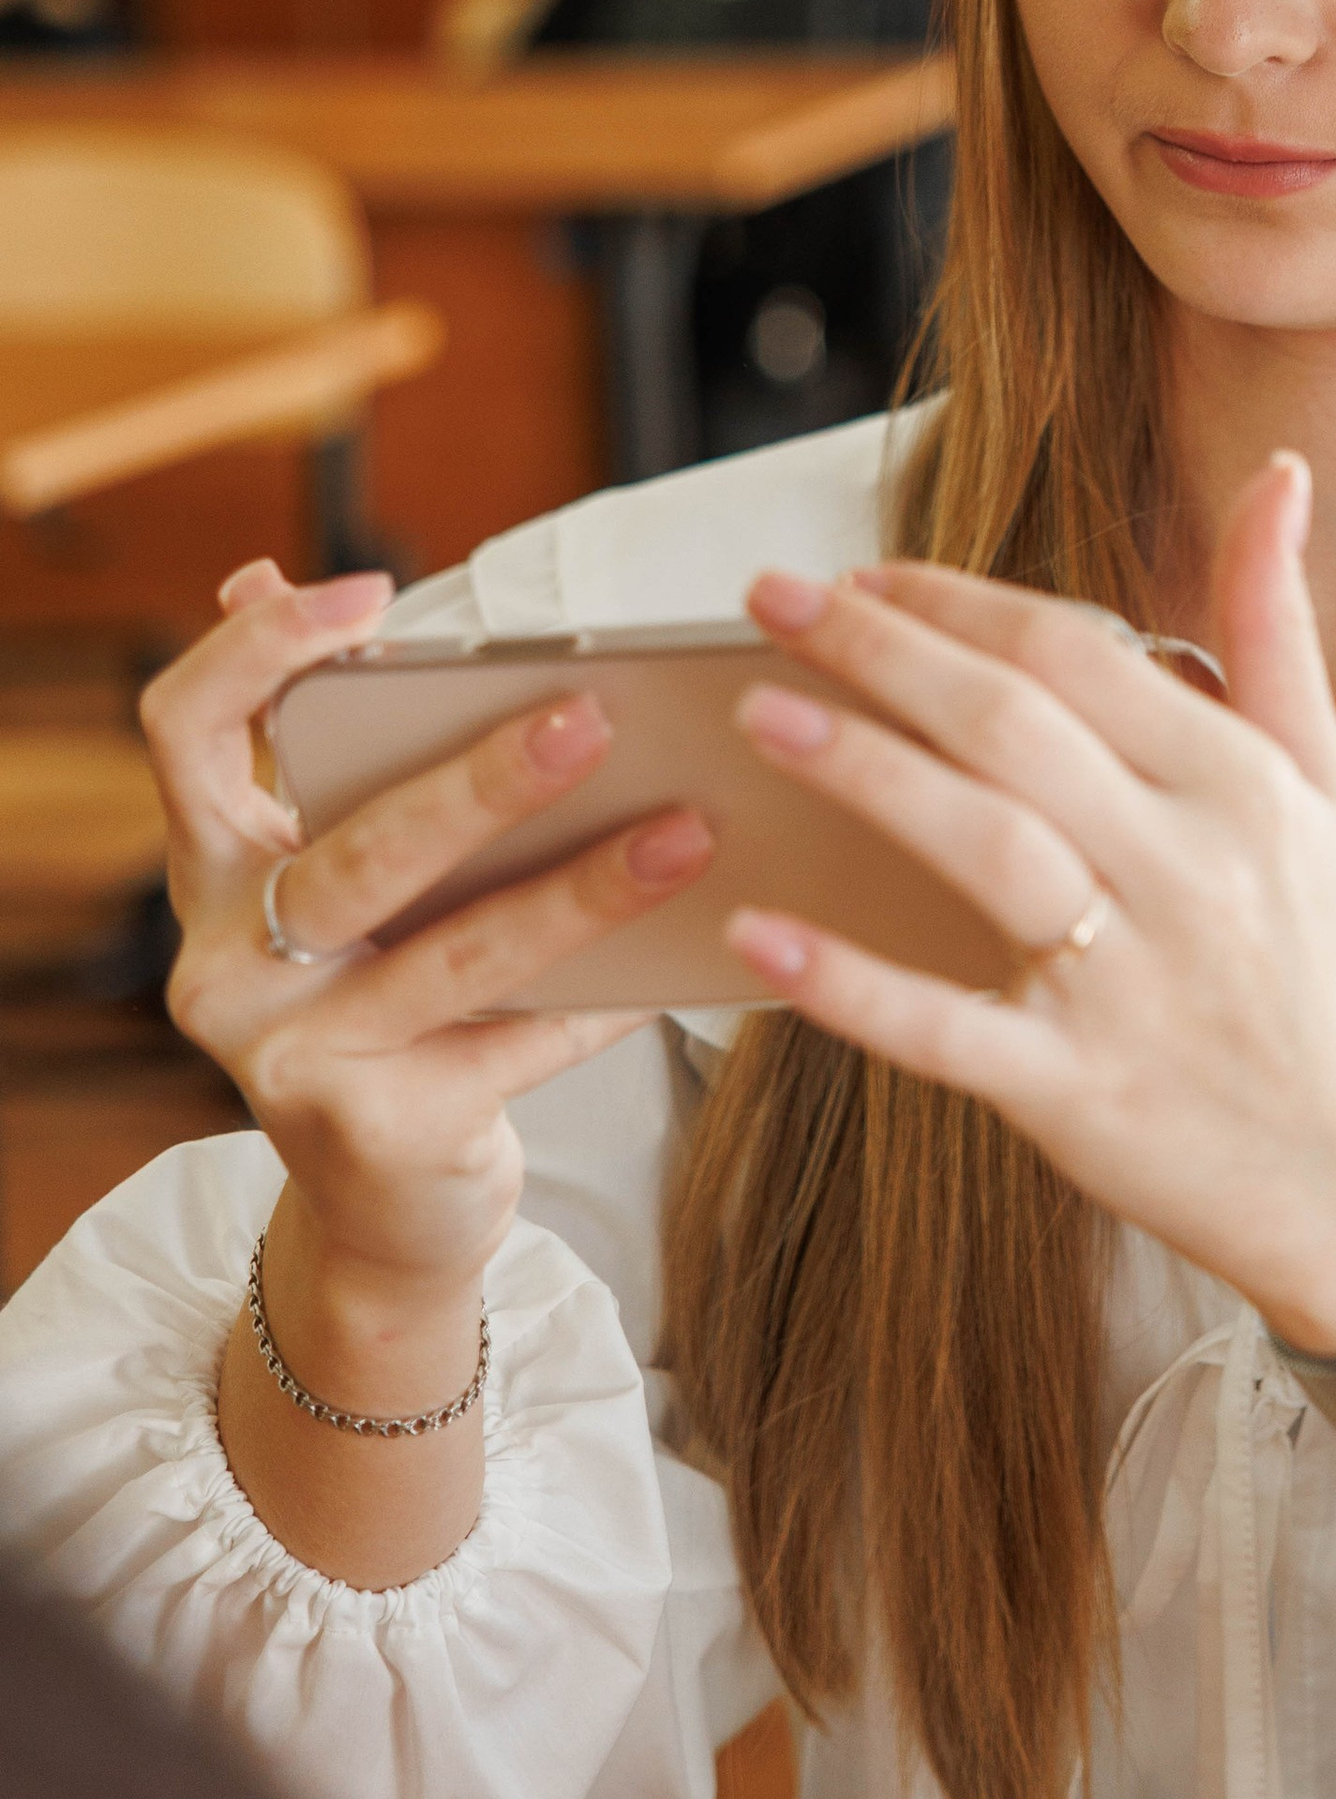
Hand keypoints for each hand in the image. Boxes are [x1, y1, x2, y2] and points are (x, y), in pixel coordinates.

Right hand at [146, 559, 715, 1342]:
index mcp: (213, 870)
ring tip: (688, 831)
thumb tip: (313, 590)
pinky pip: (518, 1044)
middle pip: (352, 851)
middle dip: (479, 781)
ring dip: (585, 888)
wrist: (393, 1208)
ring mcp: (290, 1057)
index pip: (185, 730)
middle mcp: (224, 963)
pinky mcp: (374, 1132)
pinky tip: (688, 951)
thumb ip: (333, 753)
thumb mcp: (350, 884)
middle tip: (592, 716)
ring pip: (456, 952)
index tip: (372, 597)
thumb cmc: (388, 1004)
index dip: (257, 650)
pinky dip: (609, 994)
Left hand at [725, 457, 1335, 1353]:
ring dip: (865, 773)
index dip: (961, 603)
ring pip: (983, 849)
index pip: (1078, 657)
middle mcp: (1188, 870)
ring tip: (762, 715)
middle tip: (772, 602)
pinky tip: (763, 932)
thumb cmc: (1301, 951)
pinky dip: (851, 982)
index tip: (864, 576)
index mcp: (1234, 783)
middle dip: (886, 652)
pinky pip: (947, 1028)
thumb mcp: (1313, 778)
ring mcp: (1129, 983)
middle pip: (1014, 730)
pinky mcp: (1075, 1089)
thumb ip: (1275, 622)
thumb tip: (1280, 473)